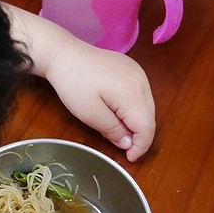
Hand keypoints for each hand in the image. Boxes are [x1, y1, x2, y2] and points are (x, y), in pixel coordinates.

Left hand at [4, 4, 155, 161]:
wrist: (63, 54)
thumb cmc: (73, 84)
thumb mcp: (90, 114)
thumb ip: (113, 130)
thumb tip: (129, 143)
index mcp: (133, 92)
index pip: (147, 126)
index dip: (141, 146)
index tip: (129, 158)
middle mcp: (142, 80)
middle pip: (150, 116)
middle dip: (139, 135)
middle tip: (122, 147)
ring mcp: (138, 72)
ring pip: (146, 106)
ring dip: (136, 122)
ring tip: (117, 131)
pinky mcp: (132, 68)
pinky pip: (140, 94)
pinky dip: (133, 108)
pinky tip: (118, 112)